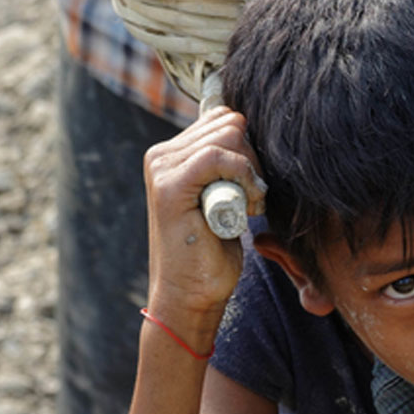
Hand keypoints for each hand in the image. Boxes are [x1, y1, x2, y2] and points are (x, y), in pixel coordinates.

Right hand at [143, 107, 266, 324]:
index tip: (252, 185)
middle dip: (252, 159)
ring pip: (229, 135)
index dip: (249, 148)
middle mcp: (162, 154)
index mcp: (173, 153)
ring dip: (250, 172)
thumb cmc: (212, 249)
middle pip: (231, 123)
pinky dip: (244, 178)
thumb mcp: (224, 195)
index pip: (224, 118)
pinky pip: (218, 156)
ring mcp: (161, 167)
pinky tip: (246, 208)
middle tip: (249, 198)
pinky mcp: (170, 185)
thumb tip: (249, 129)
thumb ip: (228, 161)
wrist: (191, 294)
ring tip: (246, 206)